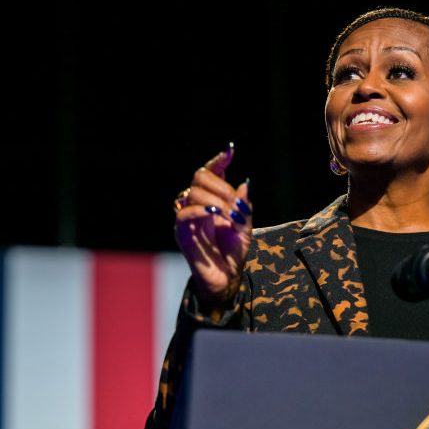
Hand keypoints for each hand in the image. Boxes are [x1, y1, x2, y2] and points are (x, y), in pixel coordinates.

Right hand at [174, 145, 252, 305]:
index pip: (210, 172)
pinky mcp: (182, 232)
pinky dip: (200, 210)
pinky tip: (215, 214)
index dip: (218, 160)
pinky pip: (184, 213)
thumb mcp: (246, 227)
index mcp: (213, 200)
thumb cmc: (234, 253)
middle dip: (221, 186)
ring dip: (216, 200)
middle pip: (200, 176)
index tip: (230, 151)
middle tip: (236, 205)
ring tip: (231, 215)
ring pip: (193, 192)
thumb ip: (245, 207)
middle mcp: (198, 205)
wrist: (227, 278)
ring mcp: (188, 217)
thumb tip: (245, 183)